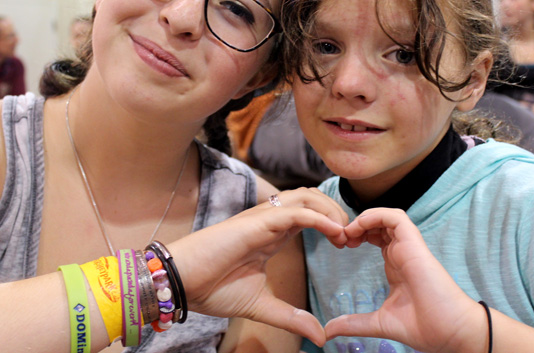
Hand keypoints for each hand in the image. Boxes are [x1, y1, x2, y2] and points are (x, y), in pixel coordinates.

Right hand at [169, 188, 347, 345]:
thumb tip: (319, 336)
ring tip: (344, 233)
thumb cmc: (213, 287)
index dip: (332, 223)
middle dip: (336, 211)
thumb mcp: (261, 305)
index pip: (309, 214)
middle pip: (311, 198)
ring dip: (329, 209)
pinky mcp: (256, 222)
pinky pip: (293, 211)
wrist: (182, 282)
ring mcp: (262, 218)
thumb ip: (291, 317)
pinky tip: (332, 231)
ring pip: (305, 197)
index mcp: (272, 234)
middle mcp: (270, 221)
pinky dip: (317, 216)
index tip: (347, 244)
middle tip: (351, 236)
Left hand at [325, 208, 486, 352]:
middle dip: (355, 225)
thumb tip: (328, 331)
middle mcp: (401, 252)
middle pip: (377, 223)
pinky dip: (376, 215)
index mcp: (395, 264)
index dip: (355, 235)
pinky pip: (396, 217)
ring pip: (386, 216)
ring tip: (348, 232)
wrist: (451, 333)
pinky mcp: (414, 244)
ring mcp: (408, 247)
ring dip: (364, 218)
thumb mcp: (380, 322)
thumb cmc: (425, 327)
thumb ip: (354, 323)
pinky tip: (361, 226)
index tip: (340, 246)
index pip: (374, 236)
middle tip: (340, 238)